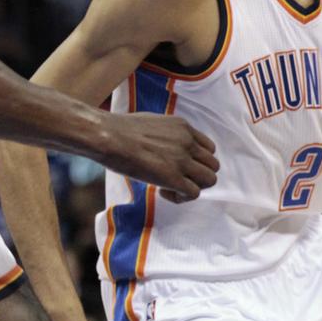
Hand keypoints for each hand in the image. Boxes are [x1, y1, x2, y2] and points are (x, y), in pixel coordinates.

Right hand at [97, 112, 218, 202]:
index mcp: (184, 127)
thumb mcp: (152, 122)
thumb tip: (162, 144)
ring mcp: (182, 160)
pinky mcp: (173, 177)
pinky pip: (194, 194)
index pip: (209, 148)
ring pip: (210, 180)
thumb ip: (166, 134)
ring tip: (172, 187)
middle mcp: (188, 142)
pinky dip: (182, 197)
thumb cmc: (120, 129)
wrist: (108, 136)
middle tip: (177, 178)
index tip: (177, 164)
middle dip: (198, 175)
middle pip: (213, 165)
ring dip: (194, 186)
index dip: (196, 160)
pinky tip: (163, 192)